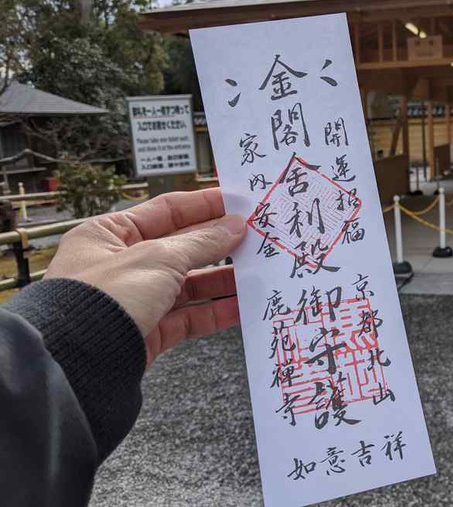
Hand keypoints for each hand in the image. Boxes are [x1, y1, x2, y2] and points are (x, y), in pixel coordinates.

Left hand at [45, 188, 246, 363]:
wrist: (78, 365)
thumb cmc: (103, 299)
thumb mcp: (157, 258)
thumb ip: (201, 242)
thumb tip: (234, 226)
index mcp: (109, 234)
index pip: (166, 210)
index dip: (204, 205)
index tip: (239, 203)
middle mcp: (120, 265)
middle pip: (182, 247)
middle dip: (220, 244)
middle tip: (257, 238)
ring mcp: (135, 300)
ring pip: (188, 284)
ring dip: (223, 279)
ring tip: (257, 272)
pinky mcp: (147, 331)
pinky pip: (188, 316)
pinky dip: (215, 311)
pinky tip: (242, 306)